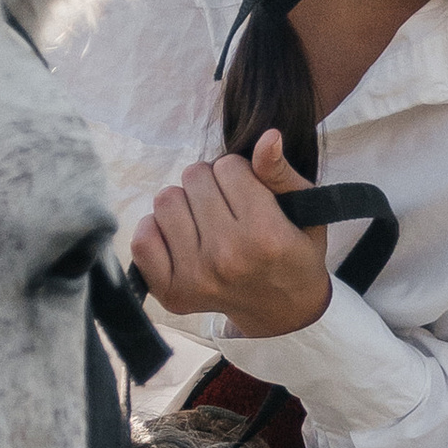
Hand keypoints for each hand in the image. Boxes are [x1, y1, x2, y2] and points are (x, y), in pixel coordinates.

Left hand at [130, 131, 333, 337]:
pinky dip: (158, 229)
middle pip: (193, 177)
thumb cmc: (293, 252)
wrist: (282, 310)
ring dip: (184, 203)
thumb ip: (280, 173)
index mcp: (265, 235)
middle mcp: (227, 257)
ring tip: (204, 221)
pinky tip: (181, 236)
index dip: (238, 173)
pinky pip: (142, 239)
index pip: (228, 167)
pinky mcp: (172, 291)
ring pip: (165, 200)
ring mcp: (196, 277)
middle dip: (210, 184)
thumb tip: (267, 137)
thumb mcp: (304, 210)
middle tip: (226, 207)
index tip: (248, 193)